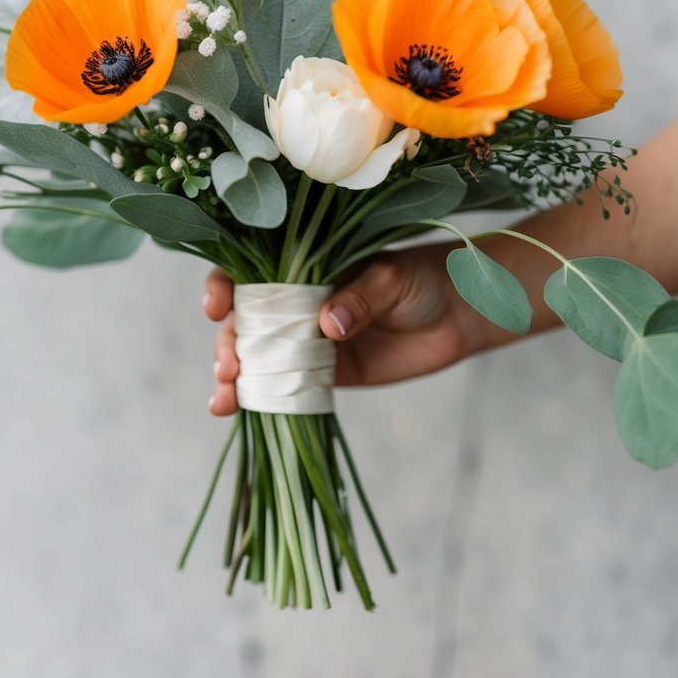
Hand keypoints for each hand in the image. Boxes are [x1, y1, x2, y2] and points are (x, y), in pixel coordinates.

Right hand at [204, 246, 491, 414]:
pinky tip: (234, 410)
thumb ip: (360, 297)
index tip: (217, 306)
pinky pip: (283, 386)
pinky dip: (257, 399)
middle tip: (228, 364)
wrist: (459, 313)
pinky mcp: (325, 374)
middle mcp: (296, 302)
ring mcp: (307, 340)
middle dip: (227, 342)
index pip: (249, 272)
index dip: (224, 287)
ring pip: (255, 357)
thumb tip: (328, 325)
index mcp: (304, 267)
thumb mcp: (391, 277)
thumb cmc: (422, 278)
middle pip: (243, 321)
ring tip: (224, 396)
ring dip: (232, 376)